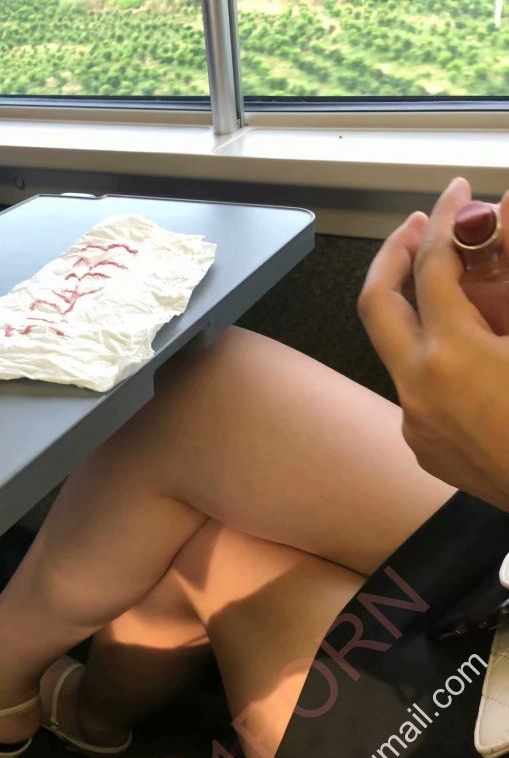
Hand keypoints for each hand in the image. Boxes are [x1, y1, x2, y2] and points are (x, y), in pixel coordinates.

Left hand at [358, 177, 508, 511]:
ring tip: (453, 282)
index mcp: (453, 357)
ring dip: (415, 307)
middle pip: (377, 303)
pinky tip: (470, 349)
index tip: (458, 194)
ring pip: (396, 348)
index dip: (446, 219)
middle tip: (420, 225)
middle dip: (394, 253)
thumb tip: (506, 212)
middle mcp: (419, 390)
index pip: (433, 266)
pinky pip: (416, 387)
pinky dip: (433, 354)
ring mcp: (416, 424)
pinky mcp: (426, 449)